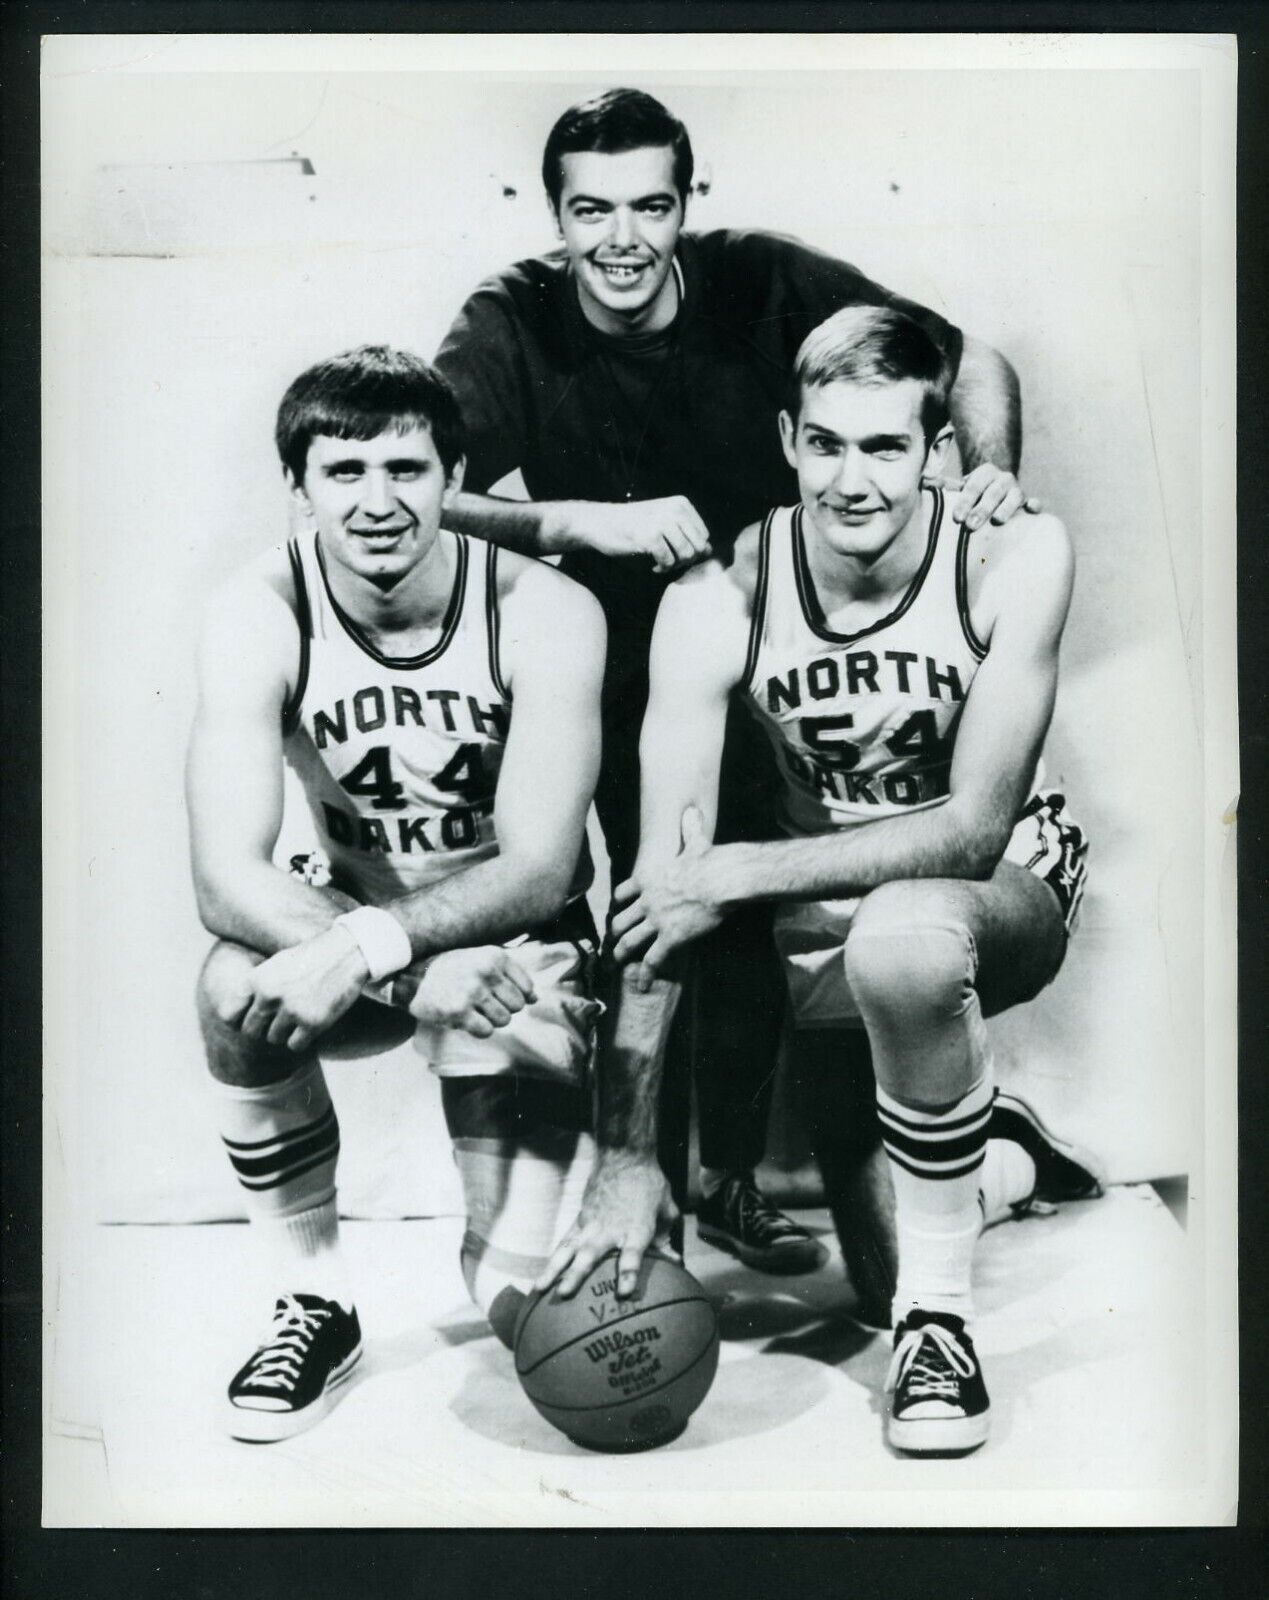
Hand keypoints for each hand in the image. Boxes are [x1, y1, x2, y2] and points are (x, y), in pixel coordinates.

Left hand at [240, 926, 368, 1052]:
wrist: (347, 952)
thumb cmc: (311, 957)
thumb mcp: (276, 964)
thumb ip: (256, 986)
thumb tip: (235, 1015)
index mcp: (257, 979)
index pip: (229, 1014)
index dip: (239, 1019)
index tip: (252, 1018)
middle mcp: (270, 996)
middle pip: (250, 1031)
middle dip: (263, 1028)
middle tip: (280, 1019)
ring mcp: (291, 1011)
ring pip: (273, 1039)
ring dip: (285, 1032)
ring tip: (299, 1015)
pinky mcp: (313, 1023)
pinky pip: (295, 1045)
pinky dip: (302, 1039)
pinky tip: (310, 1024)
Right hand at [408, 946, 536, 1037]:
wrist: (412, 975)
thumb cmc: (452, 968)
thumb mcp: (482, 960)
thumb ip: (510, 975)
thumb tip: (535, 998)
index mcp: (495, 957)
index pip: (527, 987)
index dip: (517, 996)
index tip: (500, 996)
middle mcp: (486, 972)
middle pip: (517, 1005)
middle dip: (504, 1009)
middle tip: (485, 1005)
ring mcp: (472, 992)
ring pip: (504, 1020)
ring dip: (491, 1020)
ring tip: (476, 1012)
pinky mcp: (458, 1012)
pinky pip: (486, 1031)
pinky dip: (479, 1030)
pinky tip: (468, 1020)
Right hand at [536, 1150, 680, 1299]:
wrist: (624, 1155)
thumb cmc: (649, 1184)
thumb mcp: (666, 1209)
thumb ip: (667, 1239)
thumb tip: (676, 1264)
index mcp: (637, 1226)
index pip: (632, 1252)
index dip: (628, 1272)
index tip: (624, 1292)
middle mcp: (610, 1228)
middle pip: (592, 1253)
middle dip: (577, 1274)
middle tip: (565, 1292)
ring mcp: (591, 1224)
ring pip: (571, 1249)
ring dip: (555, 1269)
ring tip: (540, 1288)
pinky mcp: (580, 1220)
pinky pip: (565, 1243)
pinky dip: (553, 1260)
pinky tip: (542, 1277)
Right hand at [582, 496, 711, 573]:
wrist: (600, 523)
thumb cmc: (634, 527)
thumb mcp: (664, 525)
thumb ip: (688, 536)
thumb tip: (710, 552)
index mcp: (681, 504)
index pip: (704, 537)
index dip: (691, 550)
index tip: (673, 553)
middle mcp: (674, 509)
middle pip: (698, 547)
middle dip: (684, 560)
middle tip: (667, 561)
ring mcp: (662, 521)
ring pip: (686, 555)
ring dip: (673, 566)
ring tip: (660, 563)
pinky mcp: (649, 536)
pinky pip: (668, 562)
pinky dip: (661, 569)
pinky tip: (651, 565)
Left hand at [610, 806, 724, 971]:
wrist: (721, 879)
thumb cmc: (710, 860)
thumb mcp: (696, 842)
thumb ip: (690, 829)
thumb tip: (692, 811)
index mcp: (649, 879)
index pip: (622, 894)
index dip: (617, 905)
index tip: (615, 913)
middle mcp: (647, 901)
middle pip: (620, 920)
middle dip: (613, 933)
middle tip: (609, 943)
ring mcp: (656, 921)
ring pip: (630, 942)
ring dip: (621, 954)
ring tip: (616, 964)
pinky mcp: (670, 938)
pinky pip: (653, 960)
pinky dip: (645, 974)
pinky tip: (641, 985)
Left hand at [935, 464, 1042, 529]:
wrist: (995, 493)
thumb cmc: (972, 496)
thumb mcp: (958, 488)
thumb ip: (943, 486)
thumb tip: (924, 481)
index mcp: (984, 473)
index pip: (974, 485)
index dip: (965, 500)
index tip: (956, 517)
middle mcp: (1003, 479)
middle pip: (993, 491)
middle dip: (982, 508)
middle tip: (970, 526)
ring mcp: (1017, 490)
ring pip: (1015, 495)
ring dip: (1006, 507)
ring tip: (997, 521)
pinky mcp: (1028, 503)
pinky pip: (1035, 502)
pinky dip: (1034, 505)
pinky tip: (1031, 510)